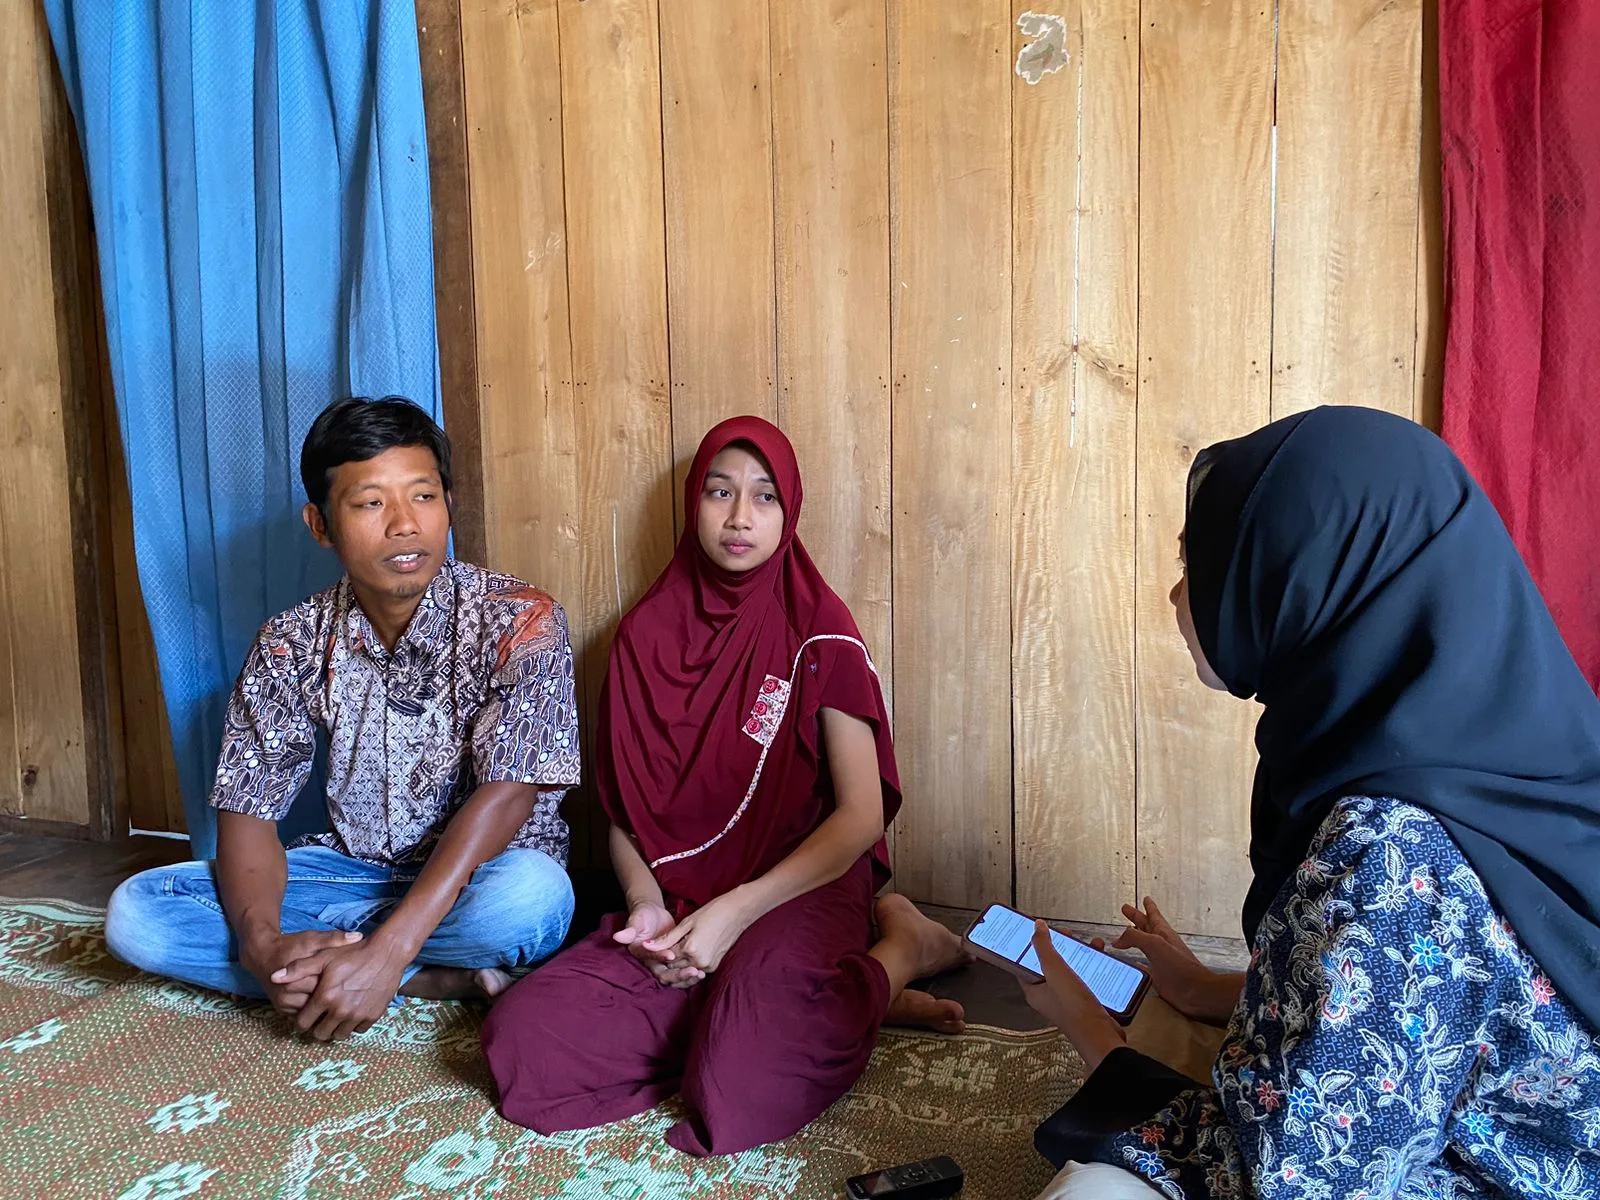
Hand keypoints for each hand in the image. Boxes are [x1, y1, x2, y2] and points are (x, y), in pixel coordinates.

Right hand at [241, 929, 363, 1014]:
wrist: (262, 955)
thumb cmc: (291, 945)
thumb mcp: (312, 938)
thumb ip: (334, 939)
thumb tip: (358, 936)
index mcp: (295, 976)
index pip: (325, 986)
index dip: (343, 984)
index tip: (357, 981)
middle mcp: (287, 994)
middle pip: (319, 1002)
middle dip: (336, 999)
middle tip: (355, 995)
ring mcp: (284, 1005)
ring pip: (312, 1012)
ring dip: (327, 1009)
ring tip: (345, 1002)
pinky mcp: (282, 1010)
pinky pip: (304, 1015)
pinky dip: (317, 1012)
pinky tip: (330, 1007)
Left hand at [273, 937, 407, 1040]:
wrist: (387, 953)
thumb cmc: (353, 954)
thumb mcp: (323, 957)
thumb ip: (297, 969)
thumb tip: (274, 977)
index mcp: (325, 997)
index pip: (303, 1023)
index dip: (301, 1021)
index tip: (305, 1015)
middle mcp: (341, 1010)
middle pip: (320, 1034)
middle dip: (317, 1028)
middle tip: (320, 1018)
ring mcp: (358, 1014)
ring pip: (339, 1035)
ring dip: (335, 1028)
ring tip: (335, 1017)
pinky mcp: (373, 1015)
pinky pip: (358, 1030)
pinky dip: (353, 1024)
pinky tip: (352, 1012)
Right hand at [613, 901, 704, 988]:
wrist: (653, 913)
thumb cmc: (643, 914)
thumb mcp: (637, 920)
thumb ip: (630, 930)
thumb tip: (618, 936)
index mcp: (641, 954)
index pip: (652, 961)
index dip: (661, 959)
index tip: (671, 955)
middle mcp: (651, 962)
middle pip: (665, 975)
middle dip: (678, 975)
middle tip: (693, 971)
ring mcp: (663, 963)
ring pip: (674, 976)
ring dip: (686, 977)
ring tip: (700, 974)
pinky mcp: (674, 961)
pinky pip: (681, 971)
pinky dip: (690, 973)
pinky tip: (703, 971)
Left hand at [643, 893, 753, 979]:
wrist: (738, 912)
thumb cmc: (712, 912)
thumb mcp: (687, 923)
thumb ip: (667, 938)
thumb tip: (647, 946)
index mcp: (690, 950)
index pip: (667, 957)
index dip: (660, 951)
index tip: (658, 944)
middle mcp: (699, 962)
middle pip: (675, 967)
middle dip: (668, 959)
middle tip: (666, 947)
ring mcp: (708, 966)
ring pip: (685, 969)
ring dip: (679, 962)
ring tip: (677, 949)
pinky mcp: (714, 966)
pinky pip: (696, 969)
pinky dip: (689, 963)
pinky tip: (688, 952)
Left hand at [1020, 921, 1126, 1070]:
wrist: (1101, 1035)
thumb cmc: (1074, 1007)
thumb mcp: (1054, 969)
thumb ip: (1043, 946)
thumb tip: (1036, 926)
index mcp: (1034, 990)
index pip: (1024, 963)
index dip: (1029, 946)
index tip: (1037, 931)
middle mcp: (1049, 995)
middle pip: (1049, 964)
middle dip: (1059, 946)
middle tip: (1067, 933)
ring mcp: (1068, 999)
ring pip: (1071, 969)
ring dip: (1079, 954)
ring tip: (1090, 943)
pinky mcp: (1085, 1001)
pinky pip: (1086, 978)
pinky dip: (1093, 966)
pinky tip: (1102, 958)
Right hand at [1111, 897, 1241, 1024]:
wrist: (1194, 991)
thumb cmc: (1181, 967)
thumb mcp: (1155, 944)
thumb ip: (1135, 937)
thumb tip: (1119, 938)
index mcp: (1163, 933)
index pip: (1153, 915)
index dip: (1148, 906)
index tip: (1145, 898)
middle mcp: (1161, 945)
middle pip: (1145, 927)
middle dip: (1135, 918)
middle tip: (1126, 909)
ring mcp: (1160, 960)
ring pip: (1144, 946)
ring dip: (1134, 939)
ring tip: (1125, 935)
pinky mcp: (1158, 976)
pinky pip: (1144, 967)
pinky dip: (1136, 963)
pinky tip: (1132, 963)